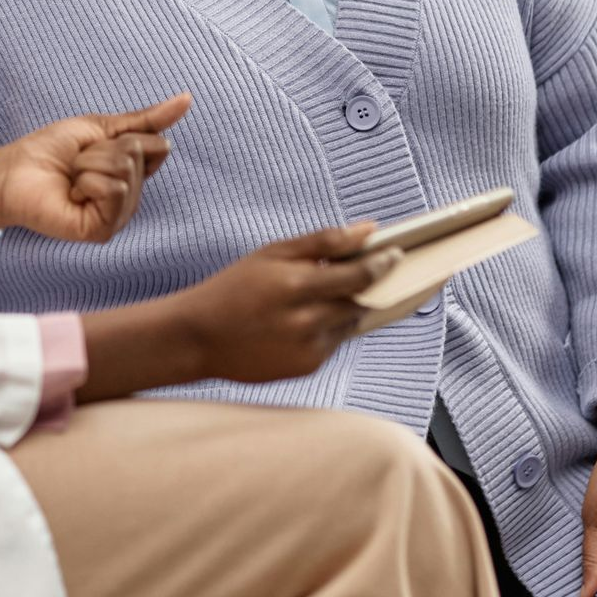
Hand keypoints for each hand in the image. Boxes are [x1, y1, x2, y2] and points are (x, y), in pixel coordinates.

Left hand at [0, 93, 190, 243]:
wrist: (14, 170)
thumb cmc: (52, 150)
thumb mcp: (103, 127)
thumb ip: (146, 119)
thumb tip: (188, 98)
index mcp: (134, 175)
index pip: (158, 146)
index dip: (125, 136)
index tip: (96, 144)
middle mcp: (131, 198)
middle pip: (138, 154)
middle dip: (101, 149)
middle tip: (76, 163)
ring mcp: (118, 216)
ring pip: (125, 170)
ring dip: (89, 163)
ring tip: (72, 177)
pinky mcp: (102, 230)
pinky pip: (113, 190)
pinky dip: (86, 181)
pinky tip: (71, 193)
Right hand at [177, 224, 399, 383]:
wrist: (199, 337)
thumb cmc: (234, 287)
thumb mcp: (272, 254)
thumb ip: (323, 241)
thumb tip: (369, 229)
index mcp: (295, 285)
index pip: (358, 275)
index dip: (382, 264)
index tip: (397, 254)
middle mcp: (306, 321)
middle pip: (361, 301)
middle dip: (372, 286)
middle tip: (379, 270)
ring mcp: (308, 348)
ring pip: (350, 322)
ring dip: (349, 306)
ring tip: (327, 294)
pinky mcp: (307, 367)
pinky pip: (334, 342)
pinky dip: (329, 328)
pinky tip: (306, 319)